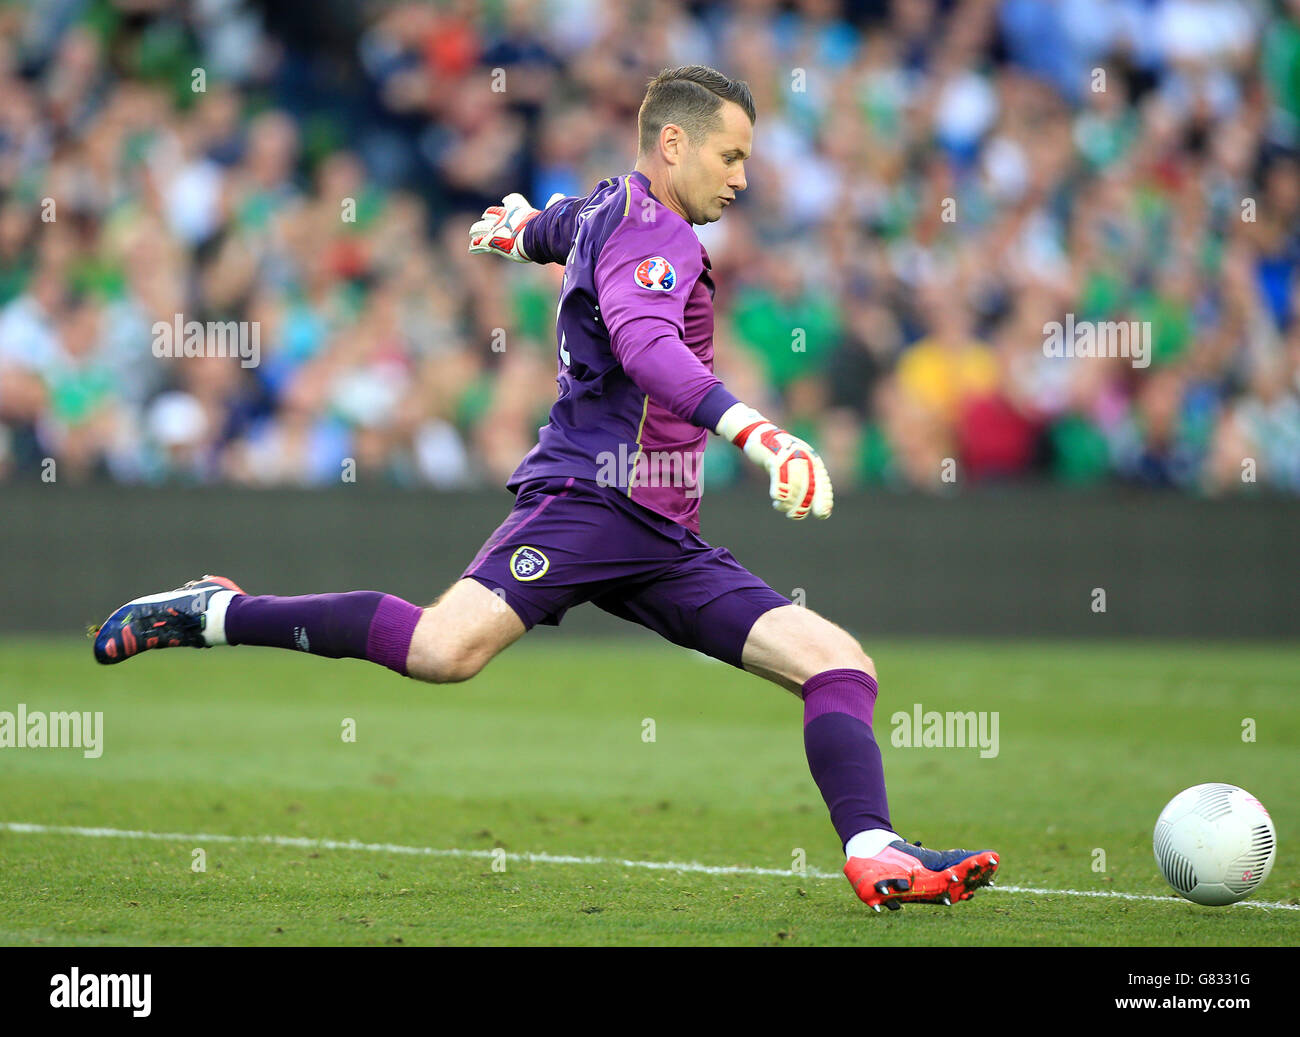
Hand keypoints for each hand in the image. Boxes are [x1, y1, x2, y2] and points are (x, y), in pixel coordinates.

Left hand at [468, 192, 563, 261]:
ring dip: (476, 230)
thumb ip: (554, 204)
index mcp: (519, 211)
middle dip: (488, 216)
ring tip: (473, 233)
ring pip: (480, 227)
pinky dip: (476, 246)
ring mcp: (495, 229)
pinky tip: (472, 248)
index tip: (505, 202)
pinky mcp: (490, 241)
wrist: (533, 236)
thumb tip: (558, 196)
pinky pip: (479, 243)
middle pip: (491, 213)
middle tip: (485, 218)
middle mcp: (504, 218)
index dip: (508, 203)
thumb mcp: (550, 213)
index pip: (511, 201)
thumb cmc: (544, 226)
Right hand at [717, 403, 832, 519]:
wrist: (759, 436)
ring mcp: (790, 458)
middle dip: (804, 505)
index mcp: (813, 461)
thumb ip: (803, 484)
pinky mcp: (775, 458)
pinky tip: (776, 499)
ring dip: (788, 502)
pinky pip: (780, 478)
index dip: (824, 501)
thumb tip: (811, 508)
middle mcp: (805, 458)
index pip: (823, 484)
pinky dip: (779, 491)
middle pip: (809, 488)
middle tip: (796, 515)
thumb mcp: (794, 467)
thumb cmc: (778, 457)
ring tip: (780, 507)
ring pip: (795, 486)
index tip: (822, 515)